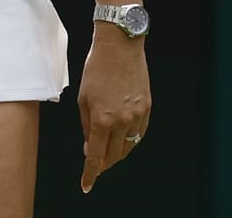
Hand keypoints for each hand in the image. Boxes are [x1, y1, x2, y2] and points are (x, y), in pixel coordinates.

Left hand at [76, 31, 150, 193]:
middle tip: (94, 165)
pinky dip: (129, 140)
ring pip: (128, 146)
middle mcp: (122, 121)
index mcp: (101, 119)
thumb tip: (89, 147)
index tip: (86, 184)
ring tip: (106, 151)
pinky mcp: (148, 109)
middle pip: (113, 155)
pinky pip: (139, 134)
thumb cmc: (96, 68)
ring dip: (116, 153)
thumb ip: (86, 125)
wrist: (120, 46)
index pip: (95, 156)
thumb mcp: (83, 98)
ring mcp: (137, 116)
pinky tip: (121, 138)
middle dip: (103, 164)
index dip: (90, 173)